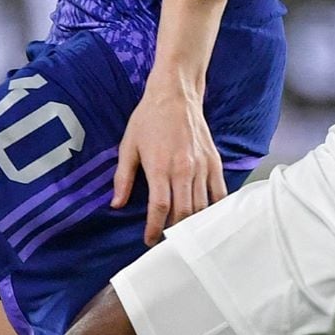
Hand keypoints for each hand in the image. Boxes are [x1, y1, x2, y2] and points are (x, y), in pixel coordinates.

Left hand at [114, 75, 225, 244]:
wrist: (176, 94)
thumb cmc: (149, 118)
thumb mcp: (128, 146)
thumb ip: (123, 178)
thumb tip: (116, 203)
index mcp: (160, 166)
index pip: (160, 208)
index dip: (155, 228)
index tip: (150, 240)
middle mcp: (183, 169)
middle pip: (183, 212)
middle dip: (174, 231)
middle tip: (167, 240)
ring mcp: (201, 166)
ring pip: (202, 206)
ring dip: (193, 223)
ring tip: (184, 233)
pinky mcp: (214, 161)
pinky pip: (218, 192)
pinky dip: (214, 208)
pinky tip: (207, 218)